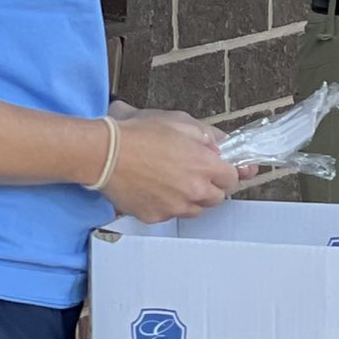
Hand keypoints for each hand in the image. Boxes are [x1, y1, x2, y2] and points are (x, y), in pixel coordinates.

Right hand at [101, 109, 247, 222]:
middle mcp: (193, 191)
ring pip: (195, 210)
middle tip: (198, 174)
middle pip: (217, 198)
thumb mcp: (181, 122)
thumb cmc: (139, 134)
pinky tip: (156, 189)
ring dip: (192, 199)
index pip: (233, 179)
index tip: (224, 169)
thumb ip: (207, 136)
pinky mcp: (154, 217)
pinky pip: (170, 215)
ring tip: (175, 181)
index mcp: (204, 165)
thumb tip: (220, 145)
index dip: (228, 172)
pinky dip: (168, 205)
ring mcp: (173, 207)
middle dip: (212, 186)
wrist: (106, 153)